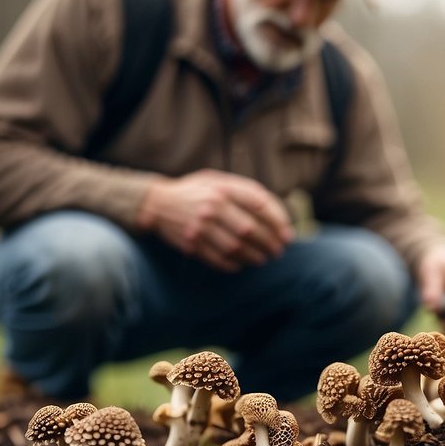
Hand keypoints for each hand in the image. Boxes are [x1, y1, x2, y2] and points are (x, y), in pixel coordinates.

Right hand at [137, 169, 294, 271]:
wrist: (157, 203)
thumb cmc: (197, 191)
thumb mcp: (219, 180)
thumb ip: (245, 191)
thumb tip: (276, 211)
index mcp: (223, 188)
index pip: (259, 205)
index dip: (278, 222)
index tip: (288, 234)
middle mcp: (212, 207)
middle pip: (250, 230)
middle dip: (270, 243)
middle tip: (278, 251)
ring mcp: (201, 227)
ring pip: (236, 248)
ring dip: (254, 257)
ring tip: (263, 259)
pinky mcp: (191, 243)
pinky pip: (218, 259)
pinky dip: (233, 265)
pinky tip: (241, 265)